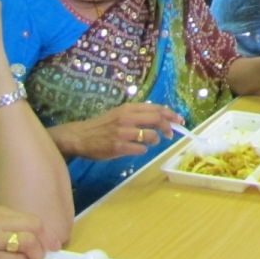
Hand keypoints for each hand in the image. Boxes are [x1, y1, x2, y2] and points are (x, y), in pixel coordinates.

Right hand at [51, 103, 182, 159]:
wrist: (80, 136)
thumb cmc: (102, 126)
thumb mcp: (119, 113)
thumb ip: (136, 114)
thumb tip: (159, 117)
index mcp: (129, 108)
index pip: (156, 108)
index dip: (171, 114)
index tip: (179, 120)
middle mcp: (127, 118)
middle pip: (157, 119)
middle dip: (168, 126)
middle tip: (171, 134)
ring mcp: (123, 133)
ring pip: (150, 135)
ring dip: (155, 140)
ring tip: (152, 142)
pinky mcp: (118, 147)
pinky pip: (140, 149)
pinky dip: (143, 150)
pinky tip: (138, 149)